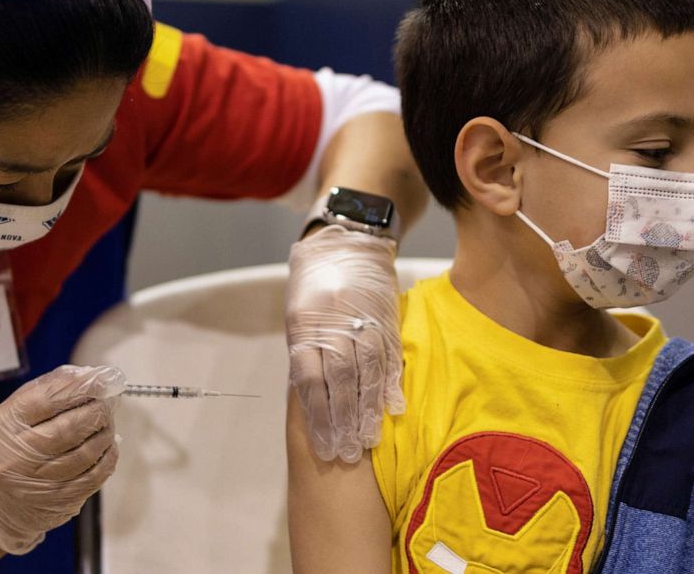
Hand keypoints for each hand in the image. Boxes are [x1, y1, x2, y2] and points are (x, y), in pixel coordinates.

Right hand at [0, 364, 125, 553]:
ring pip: (84, 453)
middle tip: (107, 402)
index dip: (79, 388)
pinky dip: (108, 458)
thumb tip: (91, 375)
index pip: (46, 400)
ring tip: (107, 423)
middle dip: (96, 411)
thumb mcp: (18, 411)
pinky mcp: (56, 501)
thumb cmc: (14, 444)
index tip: (101, 380)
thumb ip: (51, 389)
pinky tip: (108, 447)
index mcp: (4, 426)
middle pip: (68, 428)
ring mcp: (36, 483)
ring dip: (105, 433)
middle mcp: (15, 457)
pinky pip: (93, 477)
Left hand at [286, 225, 404, 462]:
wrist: (347, 239)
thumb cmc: (315, 283)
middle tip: (346, 453)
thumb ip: (307, 352)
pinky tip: (394, 409)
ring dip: (367, 410)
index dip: (317, 415)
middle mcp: (332, 324)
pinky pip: (389, 354)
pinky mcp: (385, 317)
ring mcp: (361, 320)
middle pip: (338, 381)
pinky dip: (391, 383)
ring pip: (365, 372)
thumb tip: (312, 396)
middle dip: (342, 421)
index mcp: (304, 325)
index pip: (309, 379)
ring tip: (368, 440)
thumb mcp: (300, 314)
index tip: (323, 444)